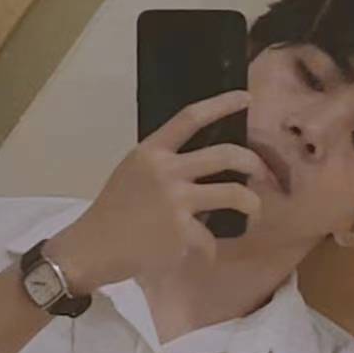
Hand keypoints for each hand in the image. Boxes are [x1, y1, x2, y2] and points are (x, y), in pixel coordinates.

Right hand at [53, 95, 260, 289]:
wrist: (91, 248)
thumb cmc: (112, 211)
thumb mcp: (132, 173)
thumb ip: (164, 164)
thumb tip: (202, 167)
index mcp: (151, 151)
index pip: (190, 118)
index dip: (222, 104)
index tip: (245, 97)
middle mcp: (166, 171)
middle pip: (225, 155)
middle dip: (253, 162)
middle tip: (262, 172)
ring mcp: (176, 202)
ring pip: (233, 194)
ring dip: (253, 204)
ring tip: (254, 212)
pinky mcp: (181, 233)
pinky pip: (210, 240)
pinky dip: (210, 250)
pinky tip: (203, 255)